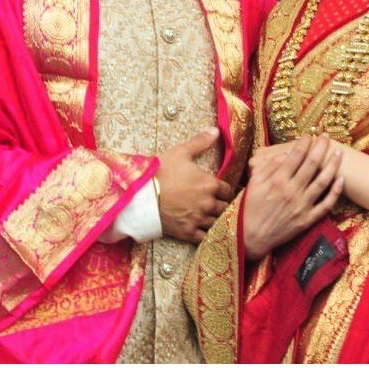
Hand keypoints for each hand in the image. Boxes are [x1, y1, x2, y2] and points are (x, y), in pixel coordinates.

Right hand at [156, 128, 235, 243]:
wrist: (140, 195)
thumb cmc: (160, 172)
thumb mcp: (180, 152)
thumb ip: (200, 142)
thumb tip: (216, 130)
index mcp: (210, 184)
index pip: (228, 191)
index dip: (225, 190)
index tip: (220, 191)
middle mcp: (208, 203)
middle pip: (225, 208)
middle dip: (221, 205)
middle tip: (216, 204)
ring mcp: (198, 219)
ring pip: (216, 223)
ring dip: (216, 220)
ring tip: (210, 216)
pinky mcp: (187, 232)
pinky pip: (204, 237)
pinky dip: (206, 234)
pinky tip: (202, 230)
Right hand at [241, 135, 343, 260]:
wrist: (252, 236)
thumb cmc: (250, 207)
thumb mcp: (254, 183)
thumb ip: (268, 167)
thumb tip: (284, 155)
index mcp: (278, 180)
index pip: (296, 155)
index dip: (304, 143)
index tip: (309, 135)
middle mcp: (292, 190)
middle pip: (312, 164)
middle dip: (321, 147)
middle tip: (326, 136)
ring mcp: (302, 205)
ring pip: (323, 181)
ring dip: (333, 164)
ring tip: (339, 152)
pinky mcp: (307, 219)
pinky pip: (326, 204)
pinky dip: (335, 192)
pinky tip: (341, 180)